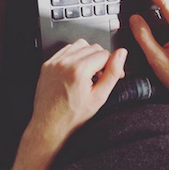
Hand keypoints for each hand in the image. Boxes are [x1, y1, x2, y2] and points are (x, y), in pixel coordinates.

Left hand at [27, 39, 126, 155]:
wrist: (49, 124)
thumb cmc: (71, 115)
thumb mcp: (99, 97)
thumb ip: (112, 73)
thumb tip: (121, 54)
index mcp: (79, 69)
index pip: (105, 53)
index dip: (112, 65)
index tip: (111, 75)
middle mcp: (64, 62)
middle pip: (93, 48)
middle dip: (100, 60)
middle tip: (99, 77)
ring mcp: (54, 62)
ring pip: (79, 45)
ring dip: (87, 55)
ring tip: (87, 73)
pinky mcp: (47, 65)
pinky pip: (65, 50)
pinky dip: (74, 56)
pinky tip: (76, 71)